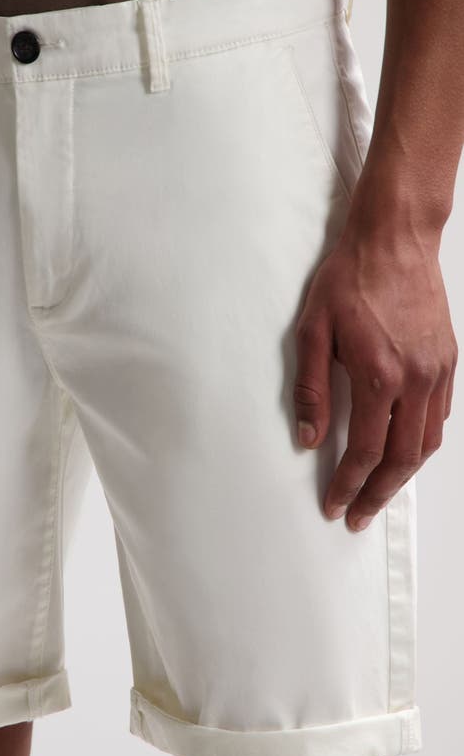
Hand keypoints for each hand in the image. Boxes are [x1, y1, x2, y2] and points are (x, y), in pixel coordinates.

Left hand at [293, 223, 456, 531]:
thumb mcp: (312, 330)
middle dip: (378, 494)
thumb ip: (310, 388)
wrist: (394, 240)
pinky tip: (406, 450)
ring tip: (379, 492)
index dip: (347, 484)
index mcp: (378, 375)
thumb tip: (308, 436)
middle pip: (401, 459)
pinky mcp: (448, 360)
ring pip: (427, 443)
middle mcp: (415, 380)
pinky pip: (441, 416)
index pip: (363, 451)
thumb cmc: (350, 278)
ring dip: (403, 474)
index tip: (334, 504)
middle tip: (358, 515)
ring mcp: (437, 371)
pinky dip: (423, 443)